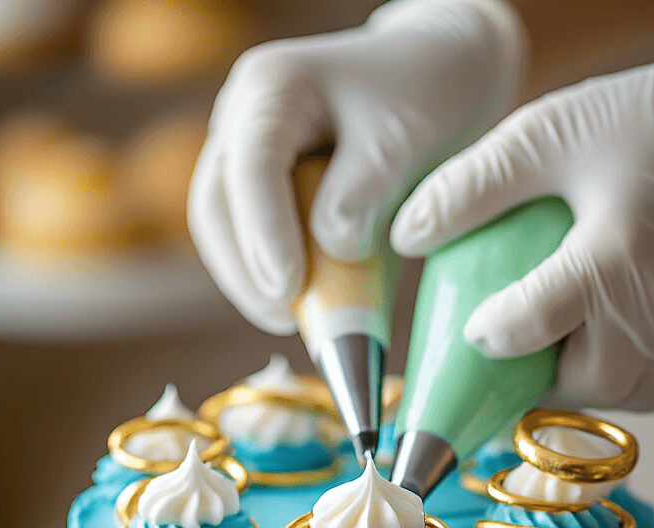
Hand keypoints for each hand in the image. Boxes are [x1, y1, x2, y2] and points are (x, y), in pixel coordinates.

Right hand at [187, 0, 523, 332]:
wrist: (435, 78)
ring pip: (221, 230)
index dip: (265, 234)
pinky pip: (245, 242)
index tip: (289, 291)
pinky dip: (269, 280)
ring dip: (251, 284)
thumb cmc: (424, 98)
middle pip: (217, 205)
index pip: (251, 167)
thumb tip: (332, 244)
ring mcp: (242, 152)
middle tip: (288, 319)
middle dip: (246, 271)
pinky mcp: (257, 189)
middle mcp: (242, 115)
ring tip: (297, 323)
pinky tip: (305, 309)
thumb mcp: (408, 137)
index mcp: (274, 87)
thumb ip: (368, 188)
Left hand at [391, 23, 653, 411]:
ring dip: (574, 376)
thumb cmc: (643, 127)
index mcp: (611, 259)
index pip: (524, 329)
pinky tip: (607, 337)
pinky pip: (648, 394)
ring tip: (565, 330)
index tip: (477, 322)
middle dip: (532, 368)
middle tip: (520, 332)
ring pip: (607, 396)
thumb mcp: (548, 136)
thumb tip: (405, 238)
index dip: (487, 334)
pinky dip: (621, 378)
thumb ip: (474, 187)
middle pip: (568, 381)